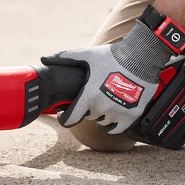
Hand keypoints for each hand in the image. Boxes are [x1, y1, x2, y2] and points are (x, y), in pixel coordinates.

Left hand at [41, 19, 178, 133]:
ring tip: (105, 102)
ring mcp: (118, 113)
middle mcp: (102, 107)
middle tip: (93, 96)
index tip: (63, 114)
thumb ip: (64, 58)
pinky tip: (113, 115)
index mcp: (89, 96)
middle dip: (88, 108)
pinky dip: (113, 124)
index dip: (64, 118)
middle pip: (89, 116)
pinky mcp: (132, 116)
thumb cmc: (112, 56)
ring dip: (101, 115)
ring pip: (102, 122)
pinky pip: (117, 129)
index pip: (70, 119)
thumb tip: (43, 58)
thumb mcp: (87, 55)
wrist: (141, 57)